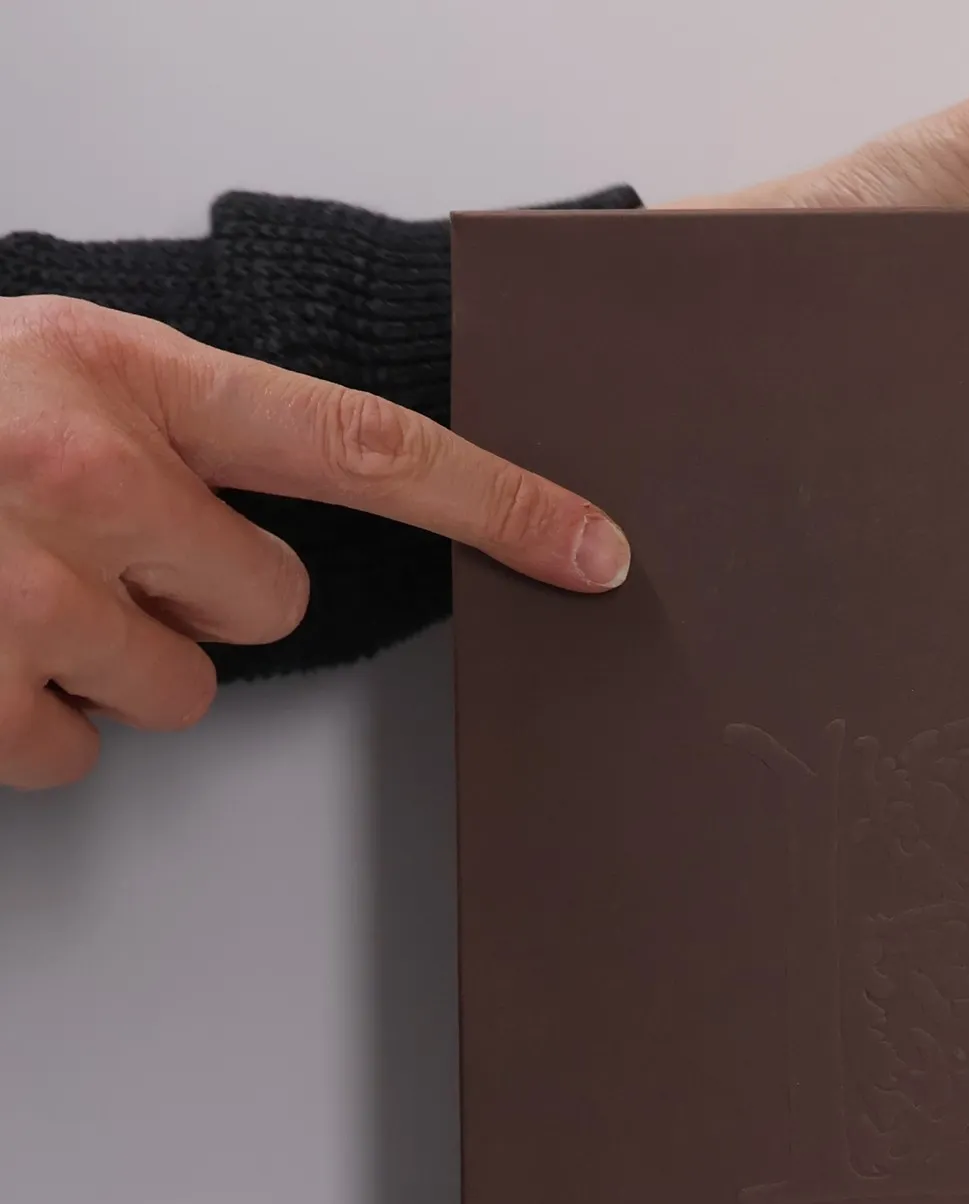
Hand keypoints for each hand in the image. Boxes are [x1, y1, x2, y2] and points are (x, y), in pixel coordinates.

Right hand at [0, 296, 629, 789]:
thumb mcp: (39, 368)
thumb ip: (172, 427)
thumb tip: (280, 504)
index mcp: (119, 371)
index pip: (363, 445)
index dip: (496, 503)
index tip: (591, 548)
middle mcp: (81, 468)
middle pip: (269, 602)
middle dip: (200, 594)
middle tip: (93, 549)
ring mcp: (18, 586)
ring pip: (176, 691)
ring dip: (107, 659)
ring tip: (3, 589)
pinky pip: (70, 752)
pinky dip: (21, 719)